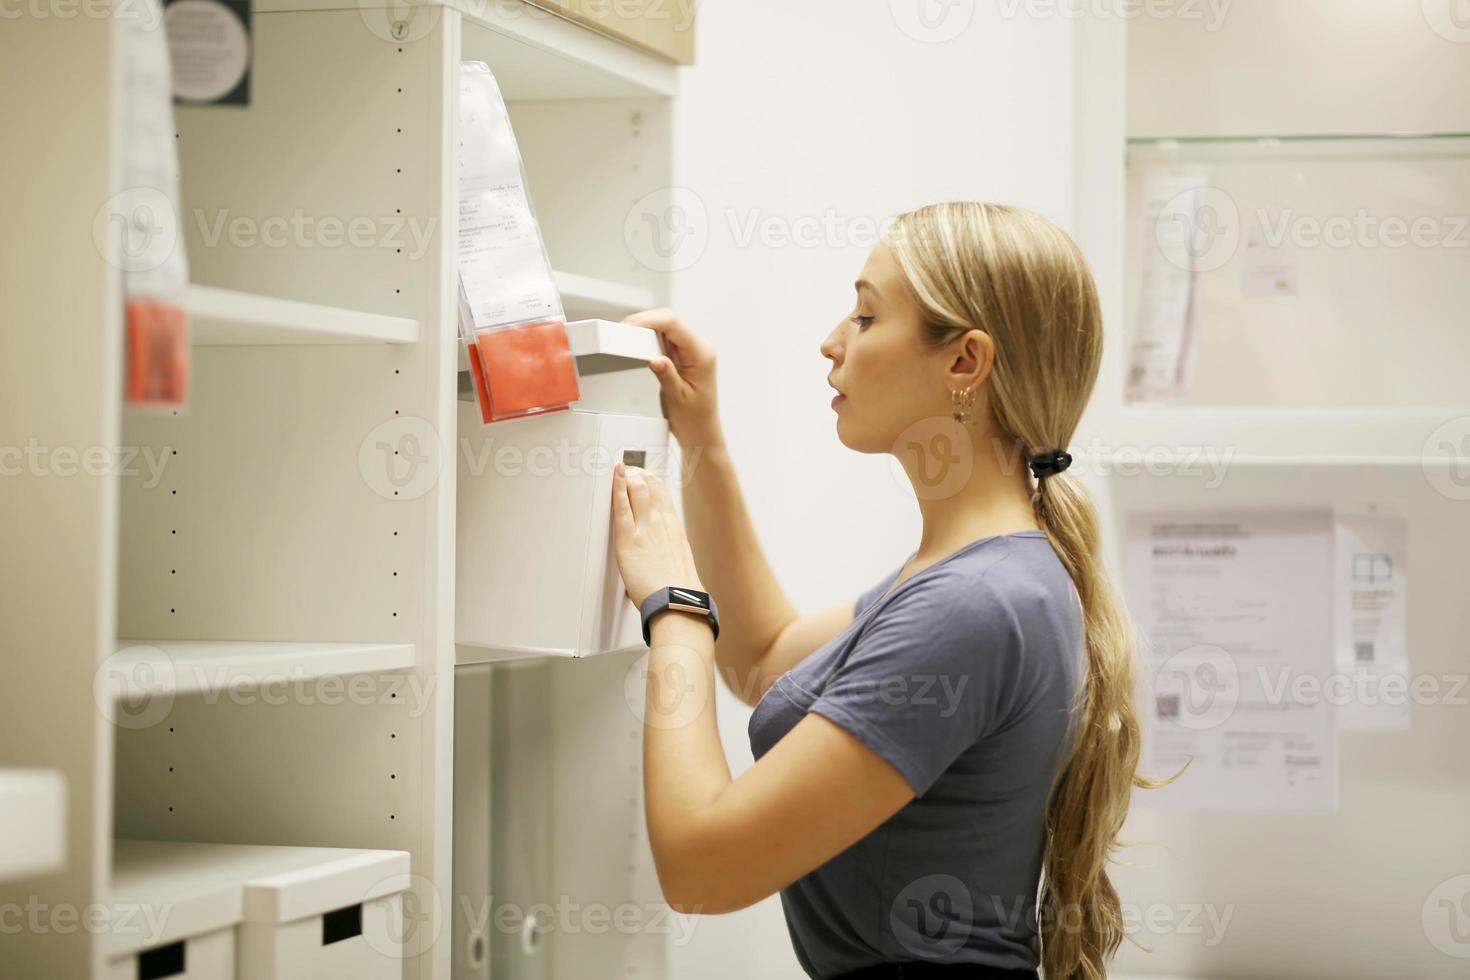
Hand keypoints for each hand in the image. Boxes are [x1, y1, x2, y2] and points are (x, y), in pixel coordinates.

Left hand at [611, 462, 703, 608]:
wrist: (676, 603)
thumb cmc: (679, 594)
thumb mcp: (681, 571)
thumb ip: (671, 563)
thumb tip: (665, 569)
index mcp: (676, 534)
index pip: (666, 502)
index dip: (657, 487)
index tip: (651, 479)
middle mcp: (663, 526)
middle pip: (652, 493)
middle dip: (642, 477)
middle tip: (633, 469)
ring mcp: (646, 529)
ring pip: (638, 493)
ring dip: (630, 478)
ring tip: (624, 468)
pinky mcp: (628, 538)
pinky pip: (622, 506)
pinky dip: (618, 488)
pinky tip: (616, 476)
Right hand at [624, 308, 722, 448]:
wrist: (701, 432)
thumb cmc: (694, 419)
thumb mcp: (678, 398)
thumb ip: (667, 376)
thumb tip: (654, 358)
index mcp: (702, 354)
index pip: (674, 324)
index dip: (649, 320)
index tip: (628, 327)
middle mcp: (699, 348)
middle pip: (669, 321)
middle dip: (644, 321)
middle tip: (620, 332)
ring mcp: (691, 350)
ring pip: (665, 327)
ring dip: (644, 328)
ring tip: (624, 337)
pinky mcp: (682, 355)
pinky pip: (664, 338)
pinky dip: (647, 338)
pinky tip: (635, 343)